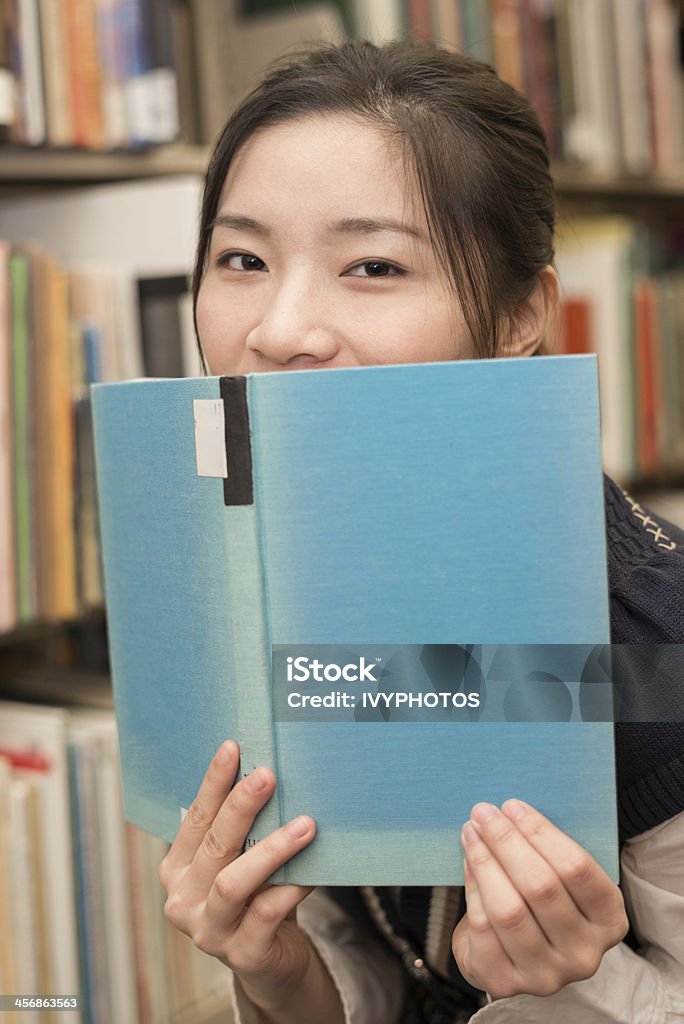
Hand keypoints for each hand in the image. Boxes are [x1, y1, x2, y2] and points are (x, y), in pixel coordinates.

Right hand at [159, 740, 317, 1006]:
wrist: (271, 963)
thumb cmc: (256, 897)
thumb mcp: (241, 861)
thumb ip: (243, 831)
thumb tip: (270, 772)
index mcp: (178, 869)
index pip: (195, 818)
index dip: (213, 783)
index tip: (233, 747)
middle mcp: (184, 900)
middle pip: (214, 845)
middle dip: (240, 806)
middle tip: (268, 775)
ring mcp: (209, 931)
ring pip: (233, 882)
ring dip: (271, 849)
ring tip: (305, 824)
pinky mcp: (242, 955)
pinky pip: (266, 914)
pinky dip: (291, 887)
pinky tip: (314, 870)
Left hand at [451, 799, 627, 999]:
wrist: (518, 955)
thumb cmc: (543, 903)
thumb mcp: (563, 880)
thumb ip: (550, 851)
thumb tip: (512, 808)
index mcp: (609, 920)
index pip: (576, 869)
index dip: (541, 833)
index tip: (512, 806)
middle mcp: (583, 954)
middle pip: (540, 887)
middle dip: (506, 842)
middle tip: (483, 813)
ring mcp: (546, 974)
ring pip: (509, 909)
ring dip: (485, 862)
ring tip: (471, 833)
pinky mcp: (506, 983)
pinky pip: (483, 928)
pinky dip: (472, 889)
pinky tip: (468, 864)